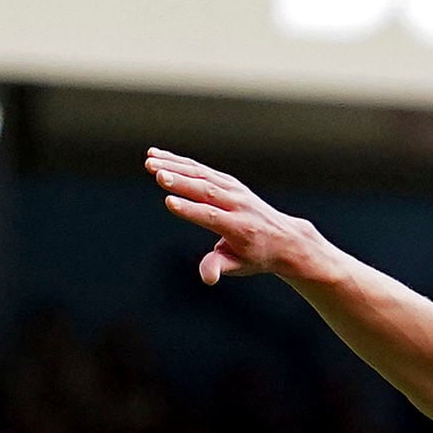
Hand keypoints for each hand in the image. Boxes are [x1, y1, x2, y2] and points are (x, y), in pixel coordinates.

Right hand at [145, 149, 325, 286]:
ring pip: (201, 174)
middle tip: (156, 173)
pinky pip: (201, 169)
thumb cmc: (256, 256)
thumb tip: (207, 278)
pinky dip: (179, 161)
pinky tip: (157, 154)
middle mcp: (237, 204)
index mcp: (240, 227)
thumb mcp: (239, 266)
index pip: (212, 216)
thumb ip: (220, 267)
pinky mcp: (227, 181)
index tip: (169, 202)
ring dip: (174, 166)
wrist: (283, 238)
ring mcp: (233, 189)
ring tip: (149, 161)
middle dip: (180, 182)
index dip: (190, 210)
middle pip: (206, 190)